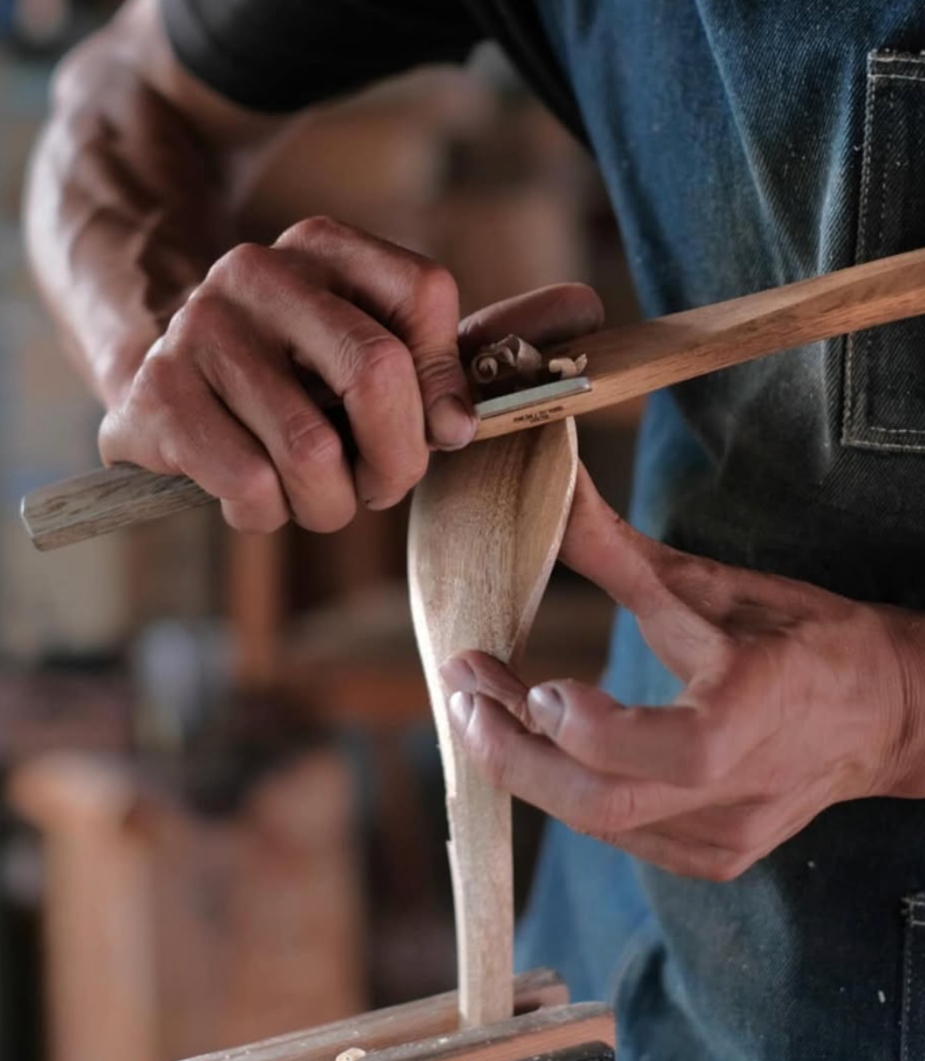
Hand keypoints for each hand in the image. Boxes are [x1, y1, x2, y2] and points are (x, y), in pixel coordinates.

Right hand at [100, 217, 602, 532]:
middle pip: (377, 374)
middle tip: (378, 488)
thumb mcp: (368, 346)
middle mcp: (258, 270)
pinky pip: (249, 487)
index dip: (443, 385)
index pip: (425, 298)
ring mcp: (199, 328)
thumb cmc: (289, 375)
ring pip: (312, 450)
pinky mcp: (154, 395)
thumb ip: (459, 344)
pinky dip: (266, 516)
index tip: (436, 431)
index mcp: (324, 247)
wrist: (150, 375)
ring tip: (313, 497)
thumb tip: (586, 305)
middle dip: (393, 461)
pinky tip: (254, 496)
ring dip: (328, 504)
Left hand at [441, 467, 924, 879]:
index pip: (672, 750)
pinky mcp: (713, 858)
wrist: (881, 713)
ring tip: (480, 702)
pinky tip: (530, 739)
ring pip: (602, 823)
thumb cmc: (797, 635)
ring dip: (527, 765)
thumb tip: (548, 486)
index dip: (590, 728)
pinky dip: (564, 788)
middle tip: (462, 693)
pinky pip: (619, 834)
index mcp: (756, 714)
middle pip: (609, 805)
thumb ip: (617, 551)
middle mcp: (743, 791)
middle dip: (516, 755)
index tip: (535, 682)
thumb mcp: (712, 586)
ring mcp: (727, 837)